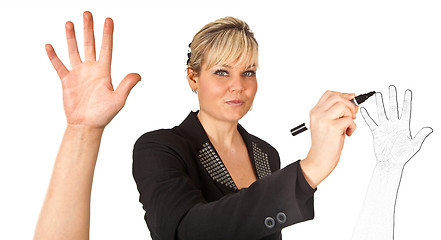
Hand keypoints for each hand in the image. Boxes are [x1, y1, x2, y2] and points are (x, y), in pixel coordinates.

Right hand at [46, 11, 140, 128]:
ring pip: (74, 51)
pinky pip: (59, 65)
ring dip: (72, 37)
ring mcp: (78, 74)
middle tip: (87, 13)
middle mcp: (91, 69)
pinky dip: (54, 56)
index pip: (106, 48)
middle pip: (90, 44)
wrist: (87, 125)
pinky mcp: (67, 81)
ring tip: (69, 23)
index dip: (107, 34)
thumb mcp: (118, 100)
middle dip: (89, 29)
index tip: (108, 19)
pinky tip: (50, 45)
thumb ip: (127, 86)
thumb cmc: (103, 114)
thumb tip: (138, 75)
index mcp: (104, 71)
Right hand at [301, 90, 357, 187]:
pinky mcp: (333, 127)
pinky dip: (352, 126)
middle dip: (349, 104)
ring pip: (343, 105)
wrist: (319, 159)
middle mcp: (317, 114)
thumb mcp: (326, 124)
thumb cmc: (325, 143)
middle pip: (337, 97)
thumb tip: (352, 101)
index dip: (342, 94)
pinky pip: (349, 120)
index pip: (329, 94)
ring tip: (348, 125)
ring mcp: (324, 120)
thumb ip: (335, 112)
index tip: (351, 99)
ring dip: (350, 115)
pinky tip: (347, 133)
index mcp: (315, 112)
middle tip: (352, 115)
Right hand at [361, 85, 432, 165]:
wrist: (390, 163)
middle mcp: (394, 125)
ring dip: (380, 103)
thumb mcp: (414, 145)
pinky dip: (367, 116)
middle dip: (393, 97)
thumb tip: (429, 129)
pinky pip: (371, 123)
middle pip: (393, 108)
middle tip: (391, 87)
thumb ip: (420, 136)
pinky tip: (365, 110)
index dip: (407, 101)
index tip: (407, 91)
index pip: (406, 110)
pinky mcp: (377, 132)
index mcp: (404, 126)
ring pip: (382, 112)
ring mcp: (385, 127)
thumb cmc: (402, 156)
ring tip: (378, 94)